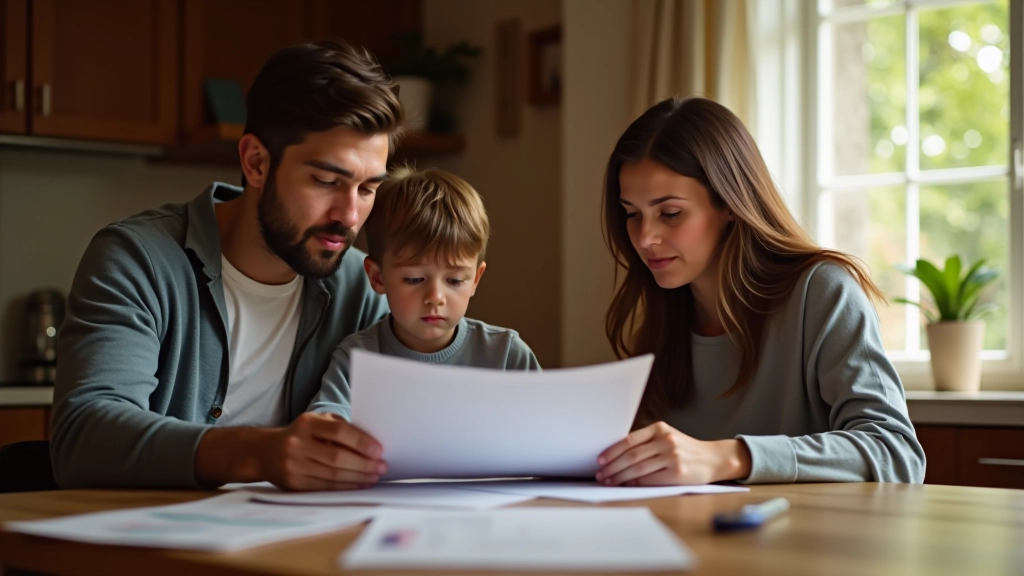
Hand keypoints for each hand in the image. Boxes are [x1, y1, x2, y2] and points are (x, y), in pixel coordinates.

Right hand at [263, 412, 386, 490]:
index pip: (338, 432)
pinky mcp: (293, 483)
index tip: (379, 450)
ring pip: (332, 475)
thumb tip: (370, 444)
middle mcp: (297, 443)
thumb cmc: (301, 434)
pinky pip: (325, 487)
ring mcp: (294, 465)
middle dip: (364, 464)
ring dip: (358, 478)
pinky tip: (358, 484)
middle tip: (382, 467)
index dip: (361, 442)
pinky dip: (345, 487)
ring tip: (374, 477)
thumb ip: (339, 427)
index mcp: (306, 423)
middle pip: (337, 457)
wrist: (265, 452)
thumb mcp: (316, 422)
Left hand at [595, 422, 750, 485]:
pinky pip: (650, 479)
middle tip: (600, 474)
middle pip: (631, 455)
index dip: (612, 451)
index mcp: (660, 428)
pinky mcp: (677, 473)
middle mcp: (666, 440)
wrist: (714, 459)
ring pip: (638, 468)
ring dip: (620, 477)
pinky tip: (626, 485)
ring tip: (609, 481)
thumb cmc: (685, 449)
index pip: (629, 440)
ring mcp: (672, 456)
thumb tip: (616, 455)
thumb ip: (646, 442)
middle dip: (612, 466)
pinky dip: (635, 483)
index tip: (600, 459)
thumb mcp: (667, 437)